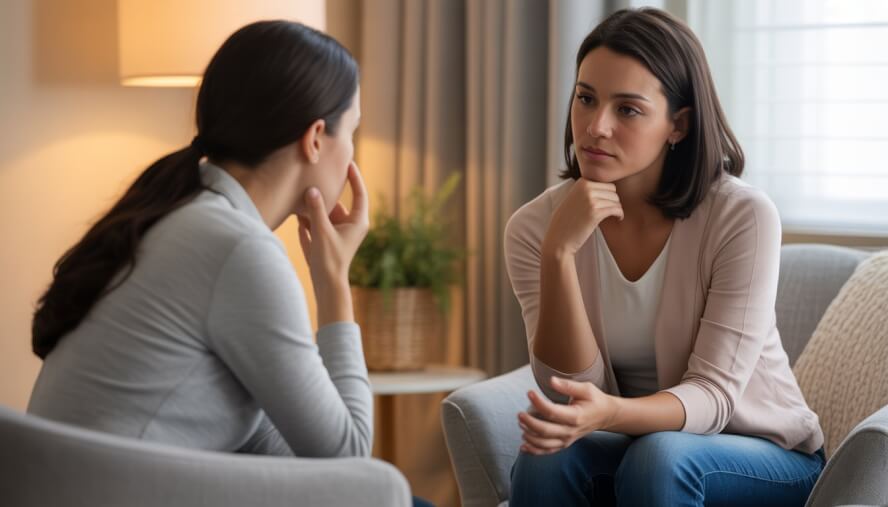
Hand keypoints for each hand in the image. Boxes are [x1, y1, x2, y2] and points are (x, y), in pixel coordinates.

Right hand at [298, 162, 368, 322]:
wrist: (327, 286)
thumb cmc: (330, 259)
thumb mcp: (322, 231)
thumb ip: (316, 209)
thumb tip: (312, 190)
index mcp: (358, 222)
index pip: (359, 194)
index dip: (355, 177)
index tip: (348, 162)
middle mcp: (351, 227)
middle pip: (337, 205)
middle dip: (323, 196)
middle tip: (312, 180)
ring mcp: (339, 236)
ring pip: (325, 216)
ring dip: (313, 210)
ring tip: (299, 199)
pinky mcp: (328, 244)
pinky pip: (317, 228)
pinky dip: (309, 223)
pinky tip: (298, 220)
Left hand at [517, 377, 617, 454]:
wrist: (605, 416)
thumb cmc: (595, 400)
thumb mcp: (586, 388)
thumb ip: (568, 385)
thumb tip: (551, 380)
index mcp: (576, 416)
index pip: (552, 412)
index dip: (538, 403)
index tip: (529, 392)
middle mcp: (571, 431)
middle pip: (545, 431)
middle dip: (529, 423)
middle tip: (519, 414)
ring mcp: (567, 439)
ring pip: (544, 444)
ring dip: (529, 436)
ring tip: (521, 424)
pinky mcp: (564, 444)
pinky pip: (548, 451)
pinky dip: (534, 451)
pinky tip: (523, 446)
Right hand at [541, 179, 622, 258]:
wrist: (559, 239)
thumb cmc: (566, 222)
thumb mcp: (573, 198)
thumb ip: (586, 190)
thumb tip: (606, 186)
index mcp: (581, 182)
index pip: (606, 184)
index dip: (608, 195)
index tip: (606, 205)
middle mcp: (586, 188)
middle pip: (613, 191)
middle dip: (614, 201)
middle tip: (611, 212)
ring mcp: (590, 199)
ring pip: (616, 200)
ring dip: (617, 208)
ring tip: (613, 216)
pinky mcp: (596, 212)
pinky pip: (616, 209)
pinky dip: (619, 214)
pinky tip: (618, 219)